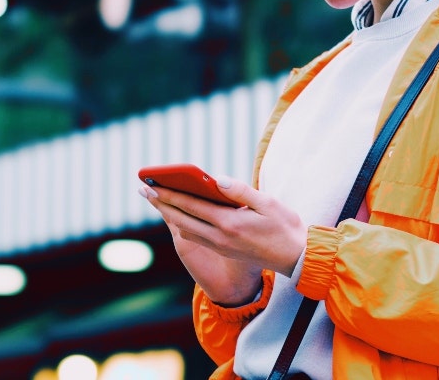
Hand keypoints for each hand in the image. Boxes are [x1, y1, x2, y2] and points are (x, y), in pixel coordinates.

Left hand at [140, 174, 305, 304]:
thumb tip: (217, 180)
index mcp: (229, 223)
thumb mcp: (267, 203)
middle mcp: (220, 237)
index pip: (191, 206)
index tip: (151, 185)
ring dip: (169, 214)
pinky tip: (180, 215)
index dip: (168, 194)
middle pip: (181, 219)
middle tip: (143, 190)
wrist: (296, 258)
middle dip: (161, 203)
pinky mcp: (225, 250)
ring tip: (157, 200)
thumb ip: (240, 191)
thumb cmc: (285, 227)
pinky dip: (183, 224)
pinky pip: (196, 236)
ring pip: (186, 229)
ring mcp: (221, 246)